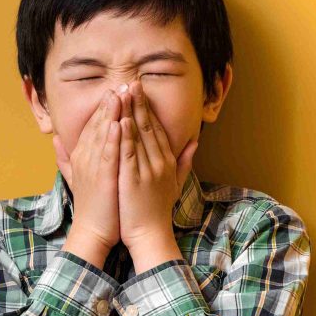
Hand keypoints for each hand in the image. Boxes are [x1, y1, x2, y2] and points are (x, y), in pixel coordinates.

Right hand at [53, 88, 122, 251]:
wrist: (92, 231)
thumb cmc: (92, 206)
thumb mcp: (75, 176)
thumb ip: (65, 157)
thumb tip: (55, 140)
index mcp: (81, 156)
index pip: (93, 125)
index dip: (104, 107)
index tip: (115, 90)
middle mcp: (84, 157)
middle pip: (98, 124)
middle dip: (110, 103)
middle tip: (123, 83)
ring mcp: (92, 167)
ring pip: (102, 134)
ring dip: (112, 112)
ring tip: (121, 93)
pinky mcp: (102, 178)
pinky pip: (108, 153)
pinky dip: (112, 137)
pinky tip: (118, 122)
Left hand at [116, 81, 198, 250]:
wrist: (150, 235)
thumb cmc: (158, 211)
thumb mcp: (176, 184)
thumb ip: (185, 162)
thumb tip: (195, 142)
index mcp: (167, 161)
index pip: (158, 128)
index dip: (149, 108)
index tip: (141, 90)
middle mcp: (160, 162)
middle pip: (150, 126)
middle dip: (140, 102)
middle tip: (133, 81)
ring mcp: (148, 170)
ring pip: (139, 135)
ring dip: (132, 112)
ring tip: (124, 92)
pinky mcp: (134, 180)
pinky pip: (129, 153)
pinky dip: (125, 136)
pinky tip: (120, 120)